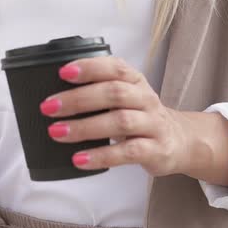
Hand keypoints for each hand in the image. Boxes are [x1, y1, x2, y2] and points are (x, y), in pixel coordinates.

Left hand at [41, 57, 227, 183]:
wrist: (178, 141)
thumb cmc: (139, 116)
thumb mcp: (125, 96)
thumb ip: (98, 90)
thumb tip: (54, 96)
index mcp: (135, 81)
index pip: (115, 68)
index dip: (90, 68)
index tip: (63, 73)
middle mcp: (145, 99)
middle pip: (114, 93)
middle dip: (78, 99)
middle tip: (49, 107)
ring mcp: (152, 125)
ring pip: (120, 121)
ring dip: (84, 127)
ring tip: (57, 132)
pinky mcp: (155, 150)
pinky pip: (128, 152)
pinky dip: (101, 156)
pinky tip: (79, 159)